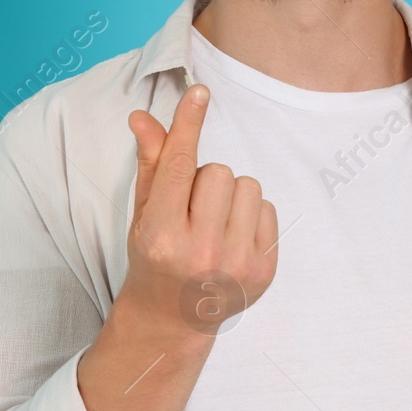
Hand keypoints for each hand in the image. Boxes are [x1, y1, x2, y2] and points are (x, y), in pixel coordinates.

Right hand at [119, 83, 279, 337]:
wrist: (173, 318)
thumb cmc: (154, 256)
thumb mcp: (143, 213)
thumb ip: (150, 164)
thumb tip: (143, 117)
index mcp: (160, 235)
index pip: (177, 167)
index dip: (188, 125)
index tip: (200, 92)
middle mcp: (198, 252)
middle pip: (218, 171)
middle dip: (205, 181)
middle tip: (192, 210)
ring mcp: (235, 265)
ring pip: (247, 186)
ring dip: (231, 196)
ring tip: (214, 223)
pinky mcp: (263, 271)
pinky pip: (268, 209)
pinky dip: (251, 216)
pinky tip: (232, 238)